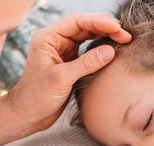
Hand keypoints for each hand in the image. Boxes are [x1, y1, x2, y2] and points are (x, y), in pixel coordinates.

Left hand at [5, 12, 131, 132]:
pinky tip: (112, 51)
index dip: (98, 21)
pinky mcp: (69, 63)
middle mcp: (55, 41)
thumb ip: (86, 64)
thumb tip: (110, 51)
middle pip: (84, 26)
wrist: (27, 115)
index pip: (76, 21)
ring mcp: (62, 51)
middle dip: (105, 28)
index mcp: (47, 37)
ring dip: (105, 37)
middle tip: (125, 35)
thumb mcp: (62, 79)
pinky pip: (88, 51)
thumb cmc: (36, 97)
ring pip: (87, 37)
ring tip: (123, 40)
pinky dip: (100, 50)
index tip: (116, 27)